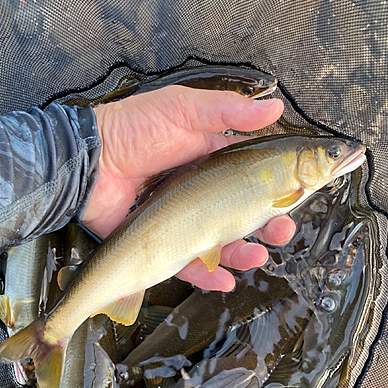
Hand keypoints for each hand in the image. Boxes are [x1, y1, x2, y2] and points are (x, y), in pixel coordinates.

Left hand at [83, 85, 295, 291]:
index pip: (253, 178)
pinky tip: (226, 280)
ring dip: (245, 253)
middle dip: (268, 225)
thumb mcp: (181, 110)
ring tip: (258, 255)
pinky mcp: (163, 244)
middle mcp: (202, 194)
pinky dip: (210, 276)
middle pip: (243, 215)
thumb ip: (227, 111)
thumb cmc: (132, 131)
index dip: (277, 186)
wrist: (88, 163)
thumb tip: (275, 107)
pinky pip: (191, 266)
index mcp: (211, 163)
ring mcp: (184, 221)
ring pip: (223, 244)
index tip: (299, 192)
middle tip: (282, 229)